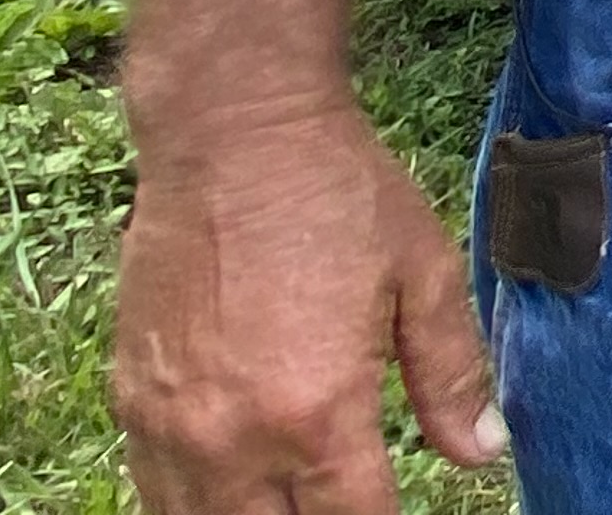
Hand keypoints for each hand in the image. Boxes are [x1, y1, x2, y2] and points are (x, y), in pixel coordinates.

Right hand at [113, 97, 504, 511]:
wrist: (234, 135)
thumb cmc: (339, 195)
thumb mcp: (425, 274)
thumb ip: (450, 375)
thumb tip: (481, 454)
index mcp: (318, 414)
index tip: (396, 510)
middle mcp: (234, 439)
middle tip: (343, 499)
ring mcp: (171, 428)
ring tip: (292, 500)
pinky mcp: (130, 403)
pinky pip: (154, 494)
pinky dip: (194, 506)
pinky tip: (232, 490)